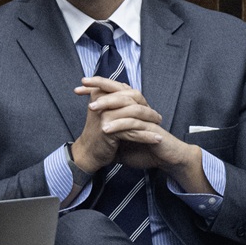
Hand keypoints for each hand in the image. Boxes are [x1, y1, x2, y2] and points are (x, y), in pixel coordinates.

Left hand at [72, 76, 210, 192]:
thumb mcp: (122, 142)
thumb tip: (92, 139)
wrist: (166, 159)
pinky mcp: (151, 129)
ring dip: (109, 103)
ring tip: (91, 108)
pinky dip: (119, 124)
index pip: (115, 91)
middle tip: (83, 86)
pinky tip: (106, 128)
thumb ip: (110, 136)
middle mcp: (140, 108)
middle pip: (122, 89)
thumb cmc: (145, 149)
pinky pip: (134, 123)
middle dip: (102, 85)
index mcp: (132, 108)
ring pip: (128, 103)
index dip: (98, 87)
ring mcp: (146, 117)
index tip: (79, 88)